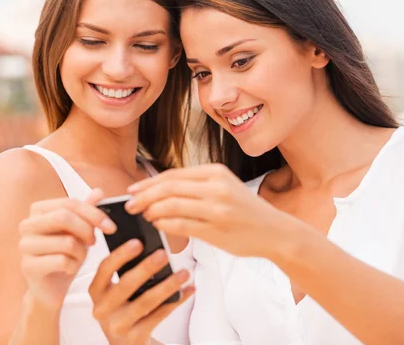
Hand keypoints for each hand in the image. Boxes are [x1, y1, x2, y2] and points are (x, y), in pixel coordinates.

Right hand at [18, 189, 116, 308]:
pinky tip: (70, 269)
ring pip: (66, 241)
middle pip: (63, 217)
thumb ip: (87, 211)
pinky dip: (73, 266)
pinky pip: (61, 261)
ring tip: (79, 258)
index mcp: (38, 210)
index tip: (111, 227)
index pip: (69, 203)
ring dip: (81, 252)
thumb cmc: (65, 255)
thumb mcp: (80, 231)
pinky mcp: (28, 266)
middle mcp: (27, 224)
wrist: (52, 288)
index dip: (93, 213)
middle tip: (94, 243)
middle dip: (86, 230)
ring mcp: (24, 245)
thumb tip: (98, 191)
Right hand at [89, 239, 194, 344]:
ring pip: (146, 301)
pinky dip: (175, 301)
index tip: (138, 242)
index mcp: (97, 291)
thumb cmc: (123, 310)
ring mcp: (117, 325)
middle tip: (164, 254)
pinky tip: (187, 291)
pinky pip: (159, 316)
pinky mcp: (134, 338)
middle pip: (126, 284)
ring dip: (168, 285)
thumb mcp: (117, 293)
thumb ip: (126, 273)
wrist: (124, 344)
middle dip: (147, 268)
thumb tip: (153, 250)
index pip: (105, 268)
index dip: (121, 255)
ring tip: (183, 273)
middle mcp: (102, 308)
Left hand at [126, 164, 296, 257]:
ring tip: (143, 215)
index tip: (133, 189)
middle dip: (144, 196)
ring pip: (172, 205)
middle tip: (129, 204)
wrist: (274, 231)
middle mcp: (215, 187)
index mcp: (215, 172)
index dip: (148, 182)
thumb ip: (195, 185)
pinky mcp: (216, 229)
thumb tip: (158, 189)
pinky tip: (157, 225)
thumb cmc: (244, 209)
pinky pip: (181, 225)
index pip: (172, 174)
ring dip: (152, 210)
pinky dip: (164, 224)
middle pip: (168, 188)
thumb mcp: (223, 186)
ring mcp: (216, 209)